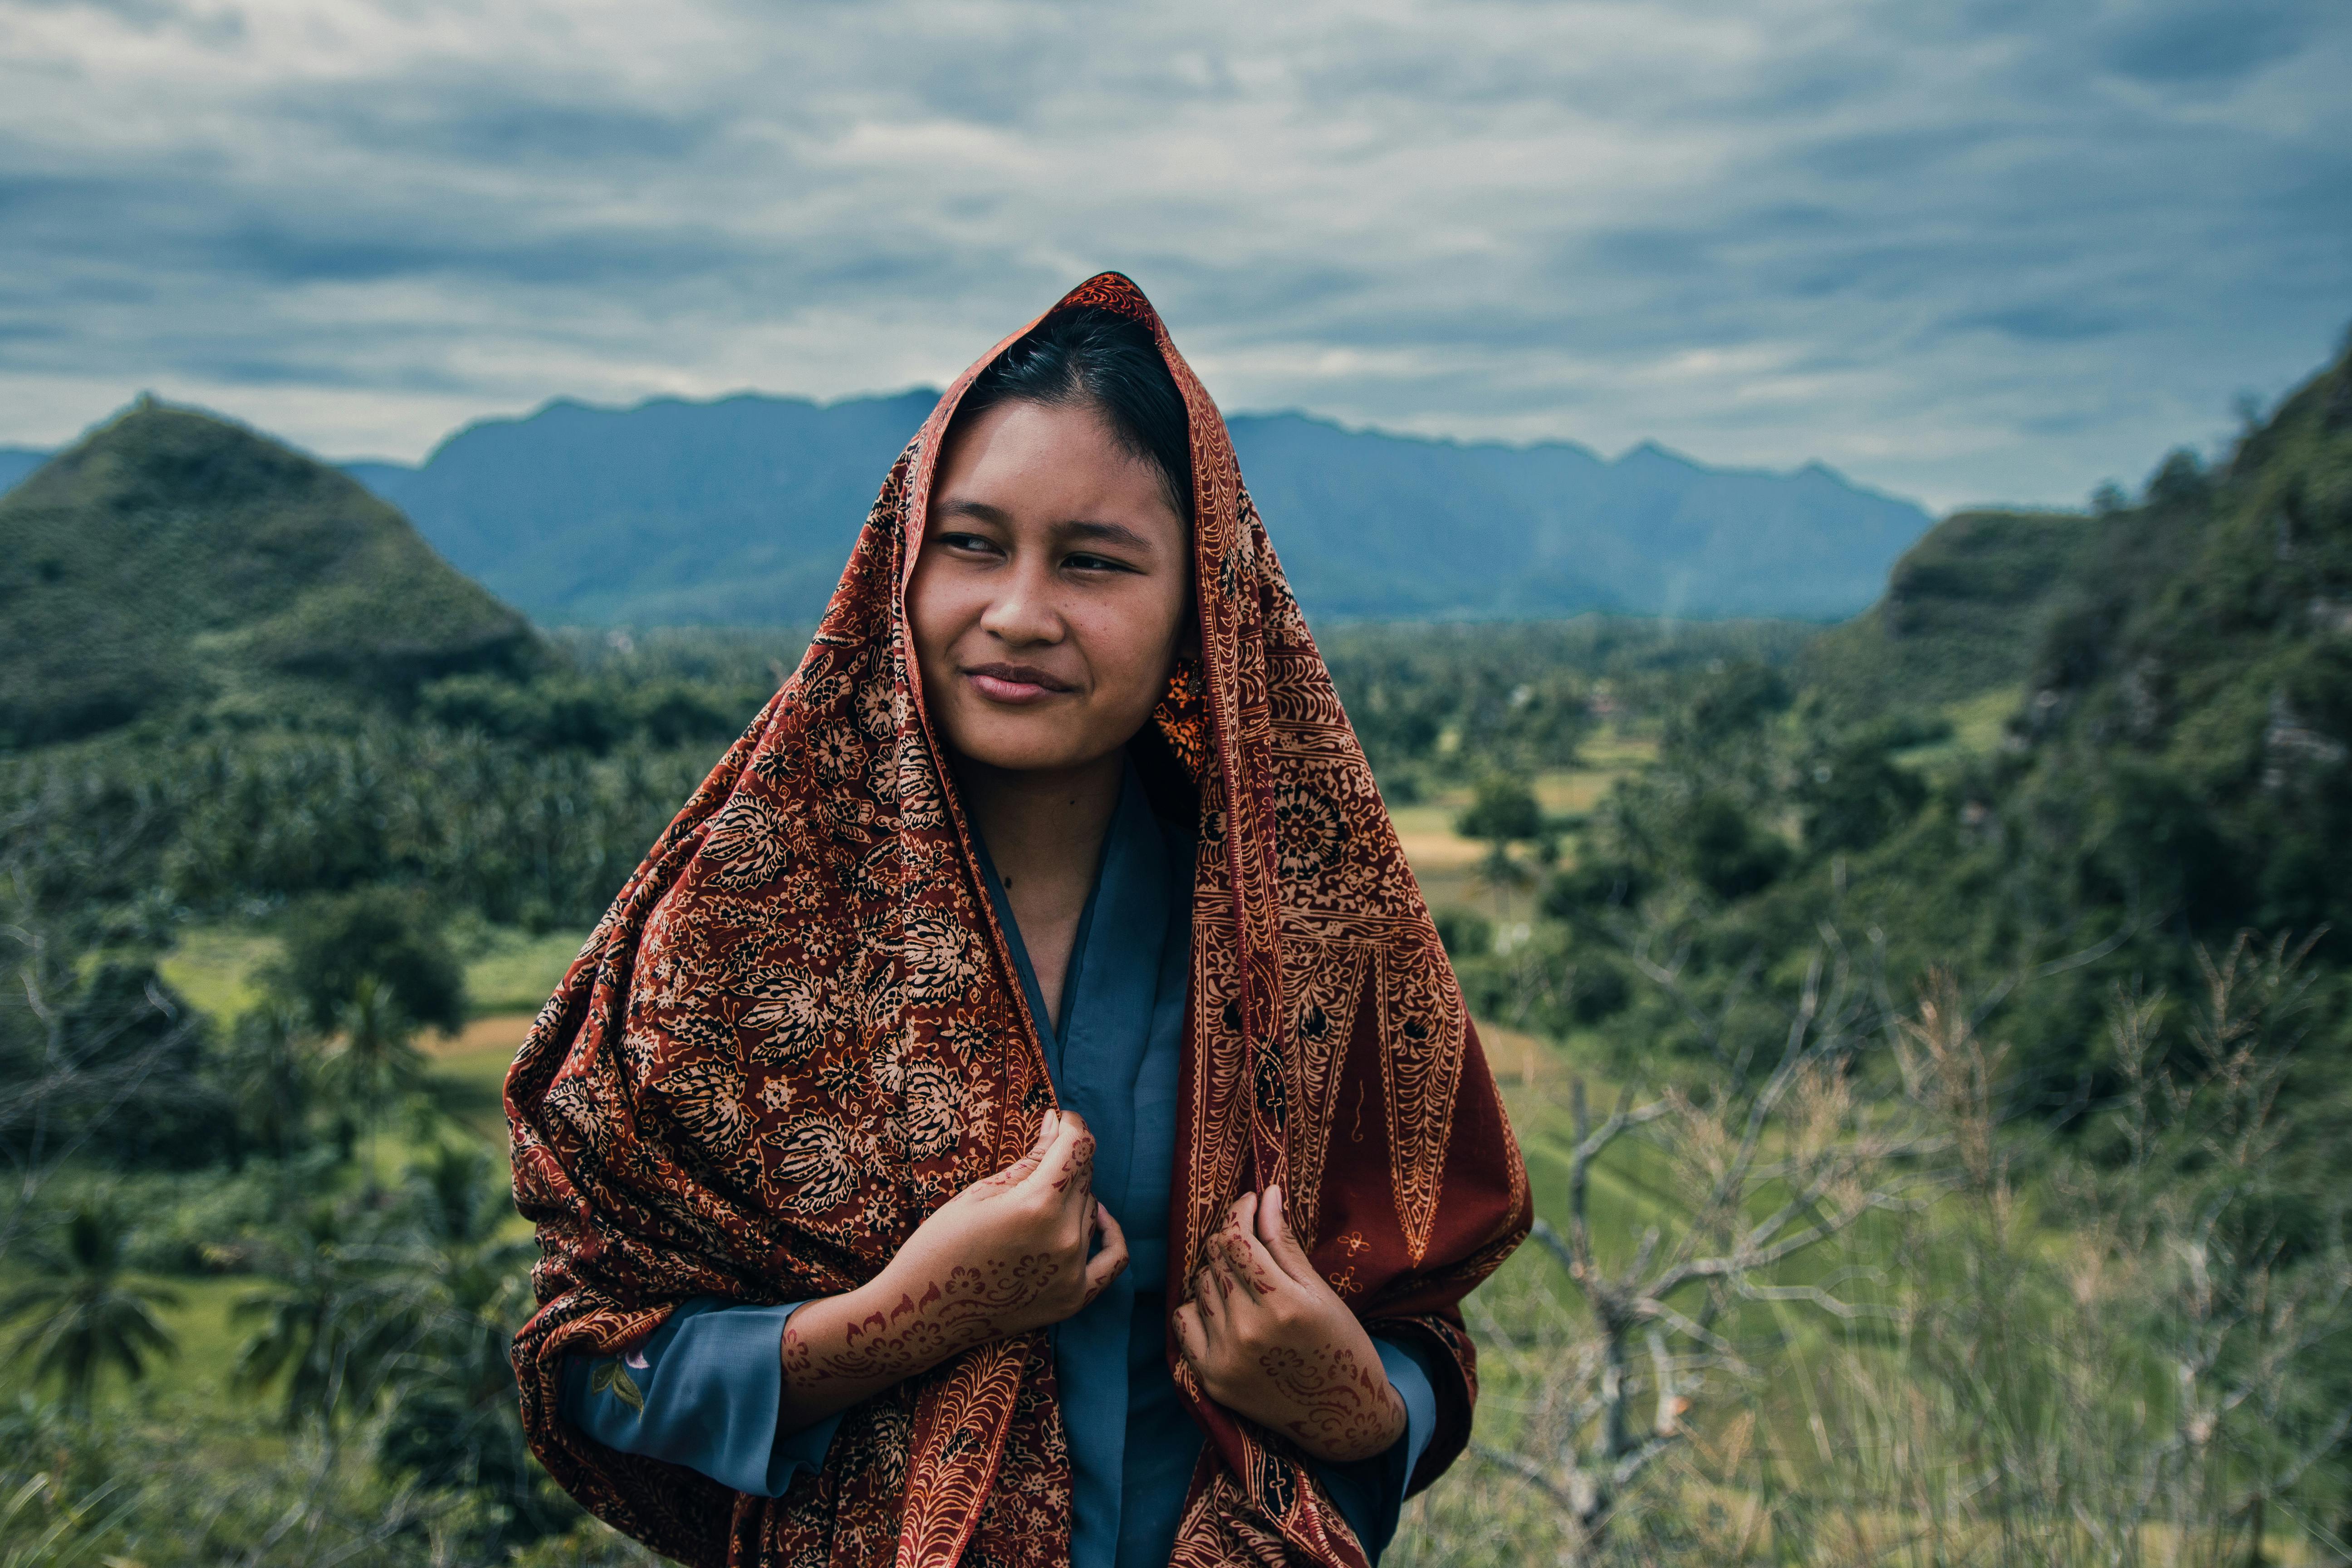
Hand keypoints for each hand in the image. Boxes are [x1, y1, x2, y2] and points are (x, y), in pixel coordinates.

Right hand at [777, 1110, 1126, 1424]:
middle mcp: (1064, 1239)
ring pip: (1090, 1209)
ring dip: (1073, 1196)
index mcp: (1037, 1205)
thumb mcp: (980, 1193)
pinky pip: (1113, 1259)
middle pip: (1085, 1177)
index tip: (1062, 1120)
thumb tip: (1060, 1124)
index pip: (1078, 1148)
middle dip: (1067, 1159)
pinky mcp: (1073, 1299)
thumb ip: (1031, 1160)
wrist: (922, 1316)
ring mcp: (1072, 1273)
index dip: (1072, 1126)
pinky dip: (1110, 1233)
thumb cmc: (940, 1246)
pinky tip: (1098, 1216)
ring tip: (1034, 1199)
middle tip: (1042, 1156)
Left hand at [1173, 1185, 1407, 1463]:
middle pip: (1215, 1258)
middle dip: (1231, 1240)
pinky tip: (1223, 1310)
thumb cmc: (1341, 1346)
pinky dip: (1198, 1307)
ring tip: (1246, 1282)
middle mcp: (1249, 1331)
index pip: (1236, 1238)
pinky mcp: (1211, 1379)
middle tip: (1251, 1243)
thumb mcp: (1320, 1291)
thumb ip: (1284, 1243)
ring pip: (1200, 1286)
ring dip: (1217, 1273)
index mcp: (1283, 1305)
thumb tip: (1265, 1194)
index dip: (1240, 1211)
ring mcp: (1225, 1358)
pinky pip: (1183, 1322)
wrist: (1342, 1418)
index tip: (1251, 1203)